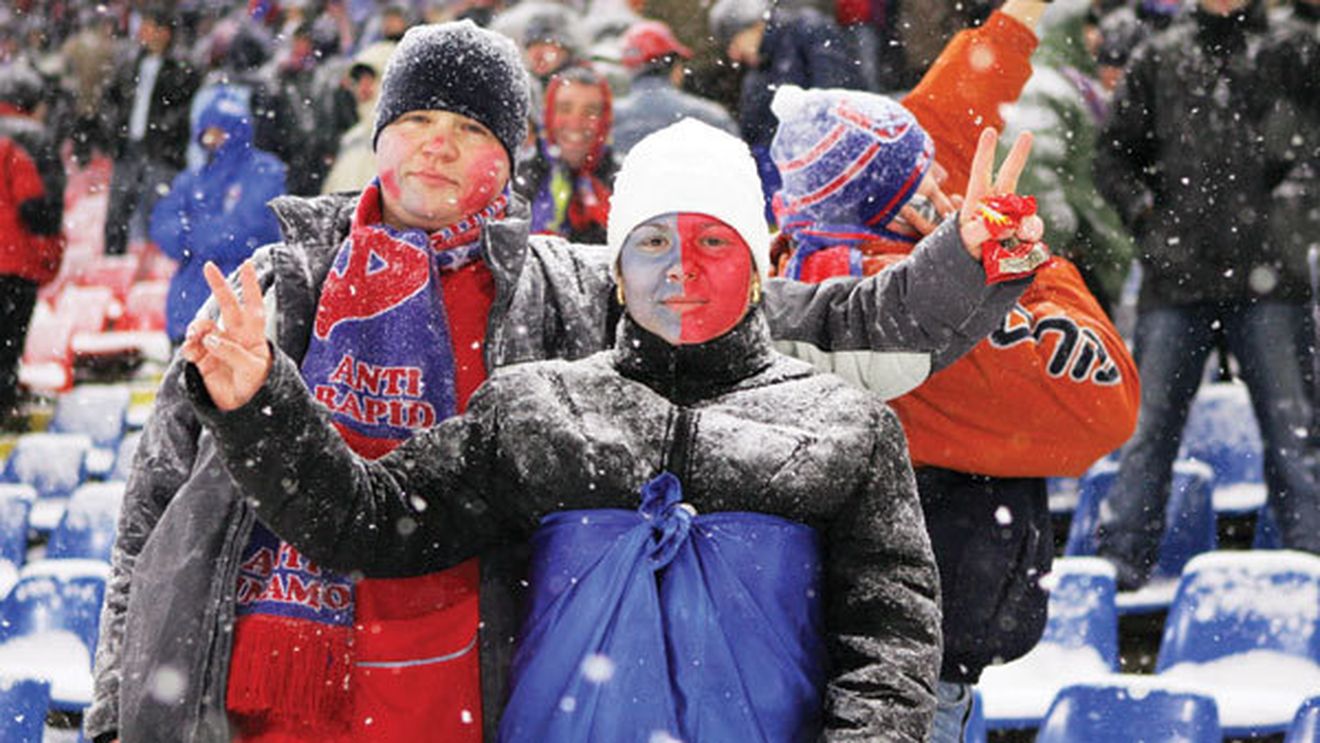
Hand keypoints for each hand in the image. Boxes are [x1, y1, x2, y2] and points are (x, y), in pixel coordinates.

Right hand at [180, 261, 271, 411]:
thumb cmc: (257, 386)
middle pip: (227, 306)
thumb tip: (210, 338)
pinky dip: (189, 345)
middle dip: (219, 286)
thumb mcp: (251, 369)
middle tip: (210, 267)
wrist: (243, 409)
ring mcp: (216, 346)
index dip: (251, 286)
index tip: (247, 264)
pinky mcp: (201, 359)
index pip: (253, 306)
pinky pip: (191, 346)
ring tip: (197, 336)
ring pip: (203, 326)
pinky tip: (191, 350)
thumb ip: (232, 352)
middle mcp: (234, 335)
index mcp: (253, 335)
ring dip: (198, 326)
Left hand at [958, 127, 1040, 259]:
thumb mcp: (968, 240)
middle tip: (1027, 134)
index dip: (985, 154)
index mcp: (978, 202)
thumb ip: (982, 230)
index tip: (990, 131)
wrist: (979, 271)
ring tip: (1009, 241)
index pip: (981, 174)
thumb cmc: (967, 251)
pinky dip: (1029, 239)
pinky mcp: (1027, 231)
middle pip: (1009, 176)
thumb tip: (1008, 223)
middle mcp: (998, 204)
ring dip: (1024, 227)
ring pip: (1026, 212)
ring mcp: (1014, 216)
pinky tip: (1022, 244)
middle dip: (1017, 157)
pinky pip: (1034, 231)